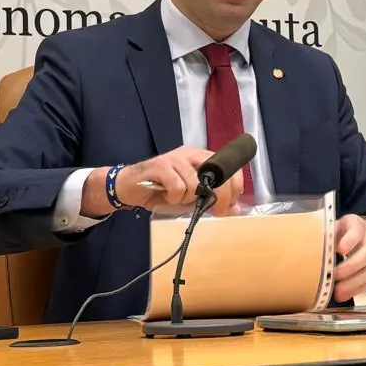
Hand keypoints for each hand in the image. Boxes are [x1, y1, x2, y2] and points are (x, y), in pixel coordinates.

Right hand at [117, 146, 243, 215]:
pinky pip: (178, 186)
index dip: (235, 185)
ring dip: (188, 198)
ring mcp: (175, 158)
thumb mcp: (192, 200)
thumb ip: (213, 201)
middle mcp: (190, 154)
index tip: (231, 204)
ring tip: (177, 198)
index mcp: (200, 158)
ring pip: (196, 183)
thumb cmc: (161, 192)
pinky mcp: (160, 165)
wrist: (129, 188)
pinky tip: (166, 195)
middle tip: (215, 211)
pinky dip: (174, 197)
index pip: (228, 165)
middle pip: (217, 171)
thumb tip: (236, 209)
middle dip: (220, 196)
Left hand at [331, 214, 365, 302]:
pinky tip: (343, 295)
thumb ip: (326, 232)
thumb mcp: (337, 225)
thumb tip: (307, 239)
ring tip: (337, 292)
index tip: (340, 249)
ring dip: (352, 283)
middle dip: (350, 267)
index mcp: (358, 226)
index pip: (356, 232)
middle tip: (335, 275)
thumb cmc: (346, 231)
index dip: (349, 241)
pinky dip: (354, 291)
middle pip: (365, 255)